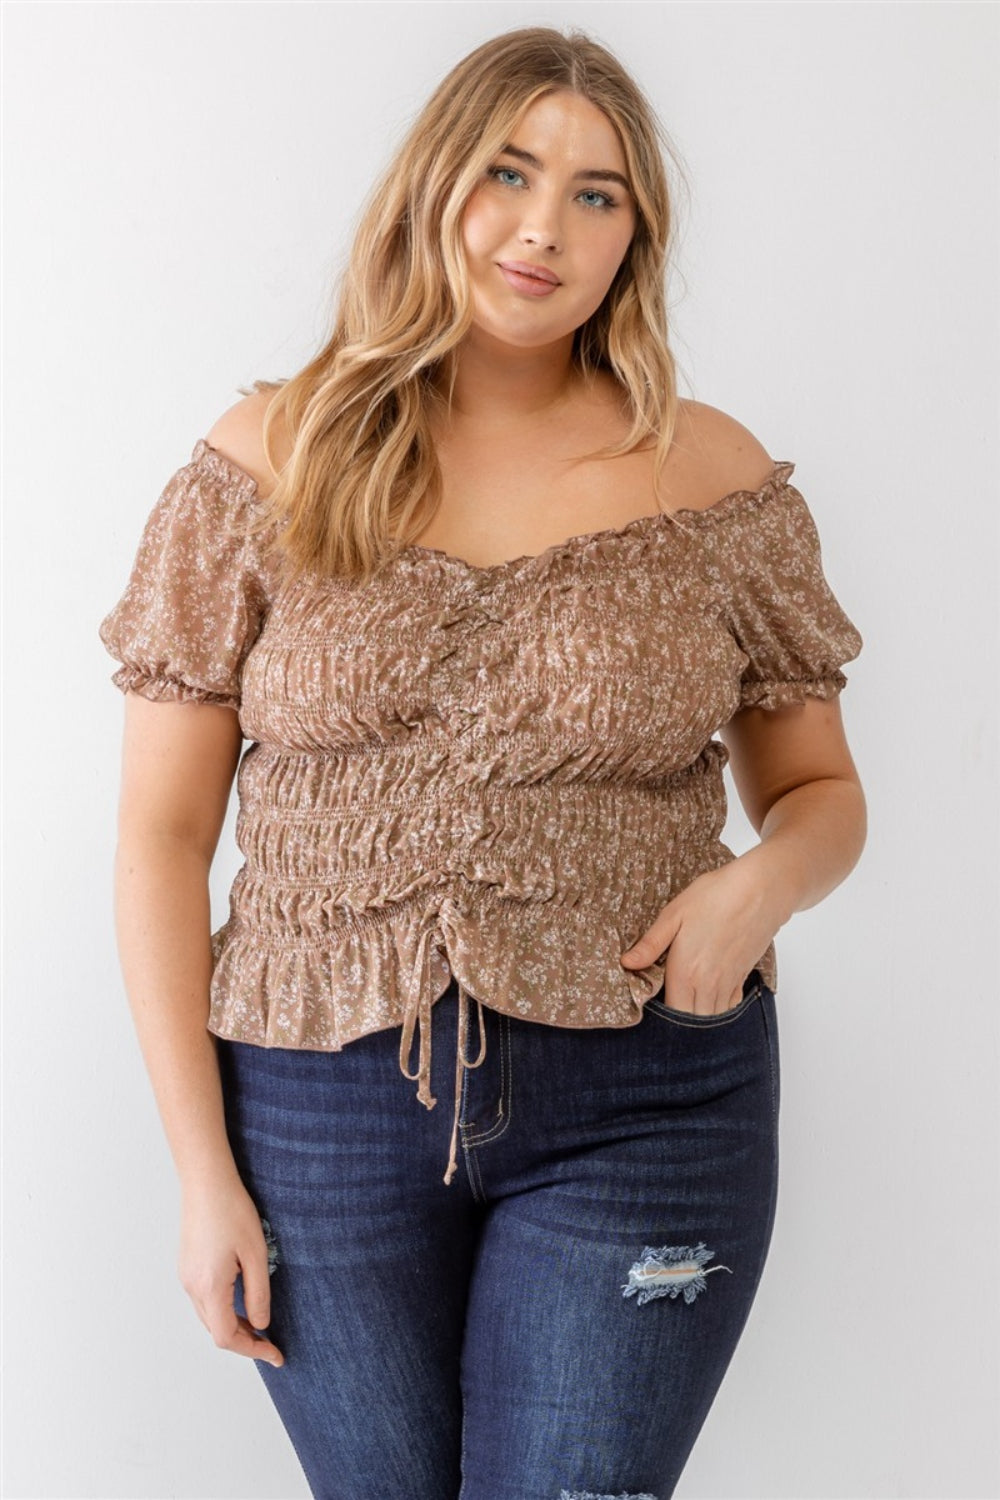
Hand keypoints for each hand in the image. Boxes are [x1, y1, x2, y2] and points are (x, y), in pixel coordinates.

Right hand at [178, 1176, 284, 1367]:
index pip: (227, 1337)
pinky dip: (223, 1310)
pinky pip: (204, 1300)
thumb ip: (258, 1293)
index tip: (275, 1355)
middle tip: (272, 1341)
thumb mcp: (256, 1253)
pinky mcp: (187, 1266)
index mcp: (209, 1287)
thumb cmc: (232, 1211)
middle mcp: (192, 1287)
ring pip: (209, 1317)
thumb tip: (261, 1325)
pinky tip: (241, 1299)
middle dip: (244, 1341)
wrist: (206, 1182)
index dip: (252, 1350)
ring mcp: (186, 1276)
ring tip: (259, 1323)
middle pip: (216, 1331)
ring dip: (233, 1325)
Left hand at [620, 857, 782, 1016]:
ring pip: (712, 1017)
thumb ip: (650, 945)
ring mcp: (728, 983)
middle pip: (692, 1021)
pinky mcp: (742, 976)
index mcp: (686, 972)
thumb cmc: (715, 896)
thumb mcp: (674, 915)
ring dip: (700, 1014)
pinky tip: (708, 992)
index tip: (653, 1002)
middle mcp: (708, 985)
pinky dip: (719, 1006)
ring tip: (687, 999)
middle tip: (669, 1002)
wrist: (760, 890)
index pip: (671, 1014)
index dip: (661, 1015)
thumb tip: (627, 963)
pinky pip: (729, 1005)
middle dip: (680, 1019)